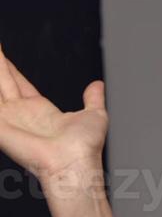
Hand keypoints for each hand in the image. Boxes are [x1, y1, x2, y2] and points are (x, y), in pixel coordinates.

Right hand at [0, 42, 108, 196]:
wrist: (74, 163)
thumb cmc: (85, 148)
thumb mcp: (94, 115)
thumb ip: (93, 99)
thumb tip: (97, 85)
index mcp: (39, 110)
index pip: (17, 83)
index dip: (8, 68)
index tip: (1, 53)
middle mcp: (20, 113)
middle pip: (1, 80)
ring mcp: (7, 118)